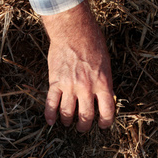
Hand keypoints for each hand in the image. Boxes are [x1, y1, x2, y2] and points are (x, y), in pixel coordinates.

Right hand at [42, 0, 114, 131]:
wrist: (73, 30)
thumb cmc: (92, 42)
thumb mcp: (106, 63)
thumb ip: (104, 82)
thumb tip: (103, 97)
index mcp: (103, 84)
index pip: (107, 111)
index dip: (105, 122)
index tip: (102, 126)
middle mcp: (87, 88)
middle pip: (86, 116)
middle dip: (84, 126)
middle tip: (82, 127)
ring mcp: (70, 86)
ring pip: (67, 113)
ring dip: (67, 121)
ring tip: (67, 122)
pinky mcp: (55, 82)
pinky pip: (51, 104)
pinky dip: (50, 115)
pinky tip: (50, 122)